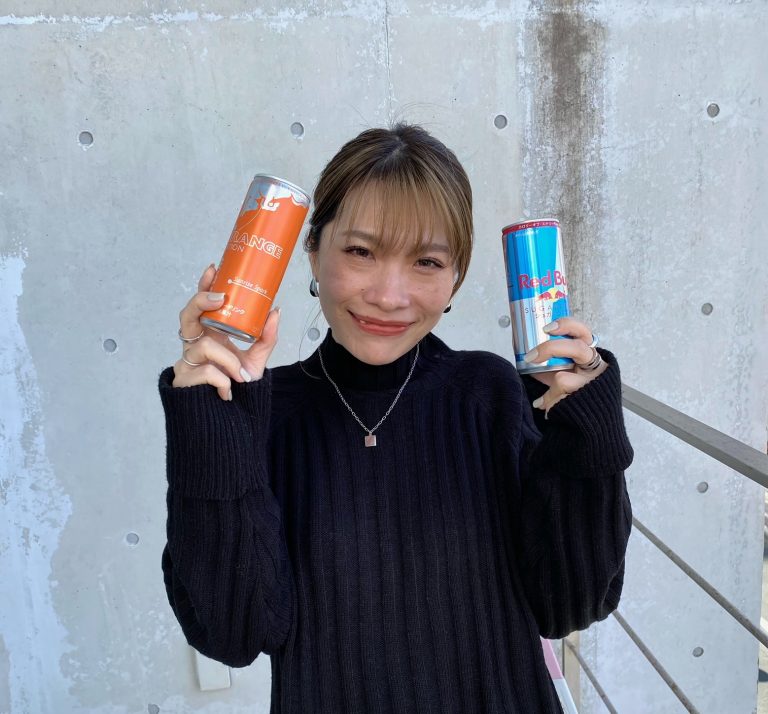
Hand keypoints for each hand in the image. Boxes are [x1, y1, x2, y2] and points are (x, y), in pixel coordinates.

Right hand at [172, 264, 280, 399]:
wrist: (230, 419)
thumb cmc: (238, 386)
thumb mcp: (255, 360)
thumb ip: (265, 337)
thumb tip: (276, 311)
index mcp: (209, 335)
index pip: (202, 306)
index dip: (204, 286)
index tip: (214, 268)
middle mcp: (195, 344)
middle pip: (186, 315)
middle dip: (200, 302)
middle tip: (219, 298)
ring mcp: (187, 362)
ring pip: (205, 348)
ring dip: (228, 361)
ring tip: (240, 376)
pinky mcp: (185, 380)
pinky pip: (207, 372)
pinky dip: (223, 381)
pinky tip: (228, 391)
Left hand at [525, 316, 607, 413]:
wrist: (590, 417)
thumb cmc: (572, 390)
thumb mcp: (559, 371)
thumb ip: (547, 361)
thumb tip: (522, 355)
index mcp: (587, 352)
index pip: (581, 331)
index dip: (566, 325)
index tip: (547, 328)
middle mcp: (595, 364)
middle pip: (577, 348)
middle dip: (550, 349)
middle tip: (531, 357)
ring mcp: (594, 381)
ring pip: (564, 380)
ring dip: (548, 390)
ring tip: (541, 400)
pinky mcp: (588, 399)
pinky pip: (559, 399)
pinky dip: (548, 402)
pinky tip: (543, 405)